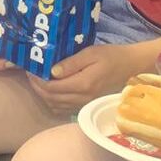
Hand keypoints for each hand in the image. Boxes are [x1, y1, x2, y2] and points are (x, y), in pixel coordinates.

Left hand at [27, 42, 144, 114]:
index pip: (51, 87)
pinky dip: (52, 101)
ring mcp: (84, 104)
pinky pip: (63, 108)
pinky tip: (51, 89)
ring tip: (38, 79)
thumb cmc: (111, 56)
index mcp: (83, 84)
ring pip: (55, 105)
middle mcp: (82, 98)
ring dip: (43, 94)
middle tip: (30, 72)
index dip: (37, 79)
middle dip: (37, 87)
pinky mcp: (86, 104)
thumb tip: (52, 71)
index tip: (30, 67)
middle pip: (50, 98)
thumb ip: (71, 63)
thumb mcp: (91, 53)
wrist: (130, 67)